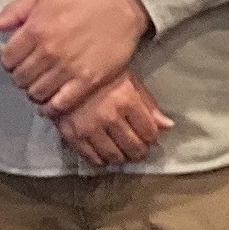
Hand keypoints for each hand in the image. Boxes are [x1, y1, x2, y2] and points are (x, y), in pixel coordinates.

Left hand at [0, 0, 151, 117]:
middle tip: (29, 74)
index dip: (9, 62)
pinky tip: (51, 102)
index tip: (17, 60)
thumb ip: (14, 11)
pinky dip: (51, 108)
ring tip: (41, 85)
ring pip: (36, 94)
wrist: (120, 6)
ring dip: (35, 92)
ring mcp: (68, 68)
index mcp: (35, 29)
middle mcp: (49, 51)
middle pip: (20, 79)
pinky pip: (60, 105)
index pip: (7, 59)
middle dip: (21, 78)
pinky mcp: (87, 81)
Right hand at [57, 75, 171, 167]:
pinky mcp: (72, 134)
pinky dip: (101, 160)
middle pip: (134, 148)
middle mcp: (110, 116)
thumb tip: (168, 126)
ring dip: (122, 157)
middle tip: (138, 147)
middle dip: (140, 150)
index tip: (148, 136)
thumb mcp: (127, 79)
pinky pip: (91, 157)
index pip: (149, 133)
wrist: (60, 69)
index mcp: (126, 100)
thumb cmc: (99, 72)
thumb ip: (148, 103)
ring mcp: (90, 127)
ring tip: (122, 151)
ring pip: (114, 156)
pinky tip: (104, 153)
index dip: (152, 137)